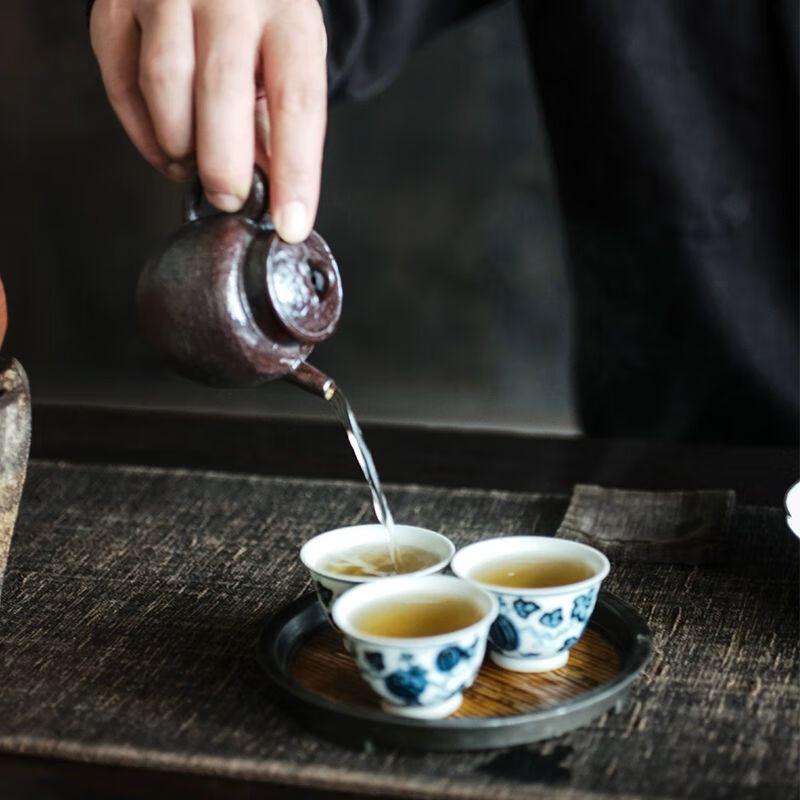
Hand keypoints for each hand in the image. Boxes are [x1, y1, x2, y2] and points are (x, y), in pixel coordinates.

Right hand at [90, 0, 326, 242]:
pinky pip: (122, 84)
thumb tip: (277, 202)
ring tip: (194, 166)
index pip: (298, 102)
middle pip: (222, 92)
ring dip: (179, 146)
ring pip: (164, 87)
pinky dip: (143, 131)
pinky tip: (166, 146)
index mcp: (287, 14)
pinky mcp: (115, 5)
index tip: (290, 225)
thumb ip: (281, 126)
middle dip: (224, 165)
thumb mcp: (287, 59)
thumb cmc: (256, 22)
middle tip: (227, 199)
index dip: (295, 172)